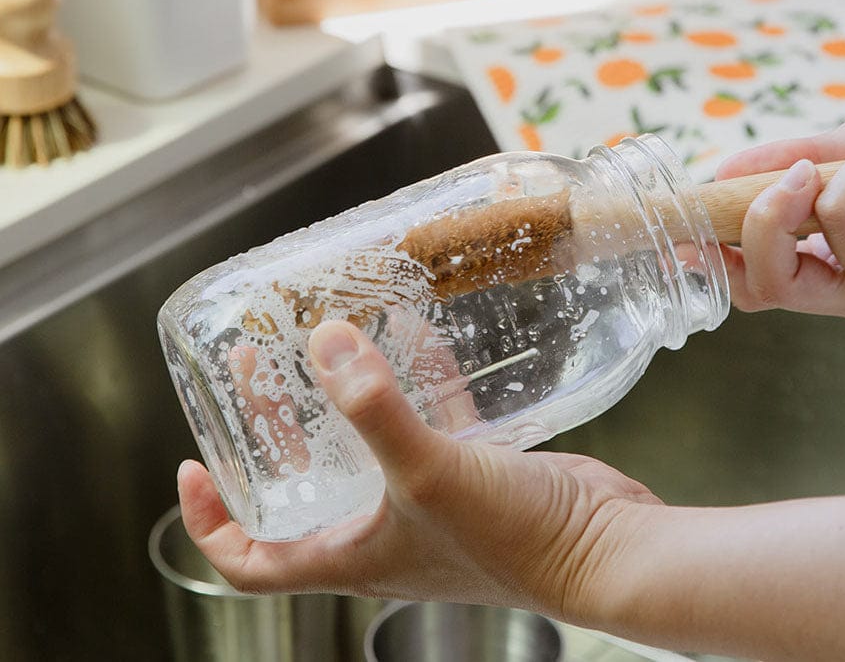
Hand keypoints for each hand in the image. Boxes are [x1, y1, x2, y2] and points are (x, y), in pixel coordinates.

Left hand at [178, 320, 660, 611]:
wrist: (602, 547)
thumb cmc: (514, 542)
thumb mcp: (427, 474)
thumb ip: (373, 409)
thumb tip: (326, 344)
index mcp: (352, 554)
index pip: (252, 561)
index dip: (210, 519)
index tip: (191, 463)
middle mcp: (382, 531)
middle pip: (302, 486)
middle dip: (274, 429)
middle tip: (257, 370)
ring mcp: (428, 499)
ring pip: (365, 447)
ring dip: (344, 398)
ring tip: (330, 340)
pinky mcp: (472, 469)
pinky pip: (430, 419)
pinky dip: (418, 380)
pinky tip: (418, 334)